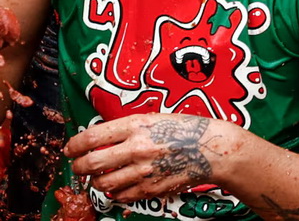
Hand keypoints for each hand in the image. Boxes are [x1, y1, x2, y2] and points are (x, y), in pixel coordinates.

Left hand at [66, 114, 237, 201]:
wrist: (213, 149)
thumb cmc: (188, 129)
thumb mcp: (156, 118)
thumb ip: (129, 128)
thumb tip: (100, 140)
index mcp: (137, 125)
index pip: (91, 137)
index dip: (74, 145)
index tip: (70, 149)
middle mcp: (136, 148)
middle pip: (90, 163)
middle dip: (79, 167)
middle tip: (79, 166)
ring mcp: (143, 171)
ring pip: (102, 183)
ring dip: (97, 181)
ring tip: (102, 176)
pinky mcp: (150, 189)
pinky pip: (120, 196)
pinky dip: (116, 192)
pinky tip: (122, 184)